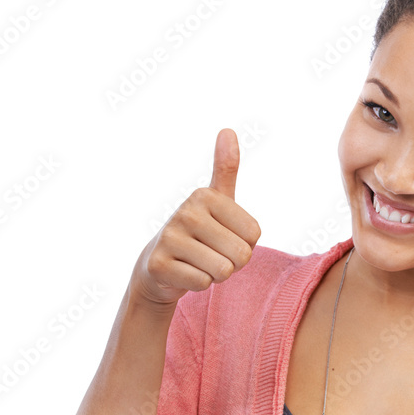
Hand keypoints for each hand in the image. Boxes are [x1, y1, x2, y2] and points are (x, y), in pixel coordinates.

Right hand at [131, 129, 261, 309]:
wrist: (160, 266)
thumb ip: (226, 168)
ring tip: (199, 263)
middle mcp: (185, 211)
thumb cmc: (200, 232)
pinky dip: (199, 284)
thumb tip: (227, 129)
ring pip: (223, 270)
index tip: (224, 237)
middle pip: (241, 254)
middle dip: (233, 263)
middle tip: (212, 254)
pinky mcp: (159, 264)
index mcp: (206, 195)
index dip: (245, 245)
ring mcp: (169, 237)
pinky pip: (202, 283)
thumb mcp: (217, 200)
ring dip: (216, 275)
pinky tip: (185, 273)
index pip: (254, 235)